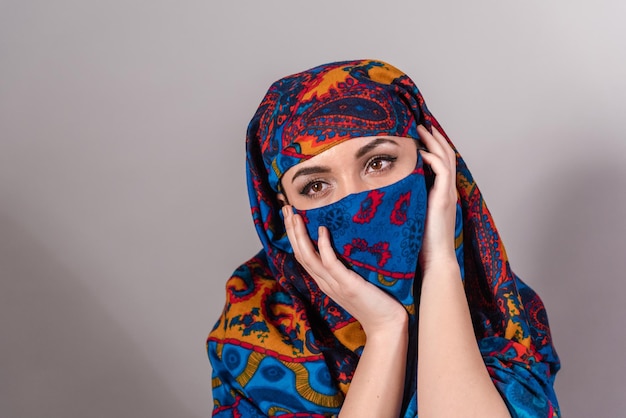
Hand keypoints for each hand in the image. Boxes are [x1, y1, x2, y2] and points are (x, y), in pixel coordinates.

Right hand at [282, 207, 406, 334]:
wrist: (386, 326)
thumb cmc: (376, 304)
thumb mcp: (355, 283)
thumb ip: (346, 269)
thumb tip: (347, 245)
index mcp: (325, 282)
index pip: (303, 256)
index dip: (294, 236)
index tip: (289, 216)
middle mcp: (325, 282)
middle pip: (300, 254)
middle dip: (291, 231)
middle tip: (285, 208)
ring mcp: (334, 284)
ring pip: (309, 258)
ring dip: (299, 236)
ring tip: (294, 216)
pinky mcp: (348, 284)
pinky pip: (330, 263)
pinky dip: (324, 246)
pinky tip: (321, 230)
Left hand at [417, 125, 458, 272]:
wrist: (434, 262)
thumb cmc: (419, 245)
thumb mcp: (410, 217)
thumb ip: (404, 203)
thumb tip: (383, 194)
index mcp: (440, 195)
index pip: (440, 165)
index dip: (433, 148)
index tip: (420, 136)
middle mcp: (447, 192)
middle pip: (446, 156)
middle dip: (435, 139)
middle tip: (423, 124)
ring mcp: (447, 195)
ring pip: (446, 159)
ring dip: (434, 142)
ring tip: (422, 129)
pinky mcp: (444, 199)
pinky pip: (442, 172)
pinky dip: (433, 159)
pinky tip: (421, 152)